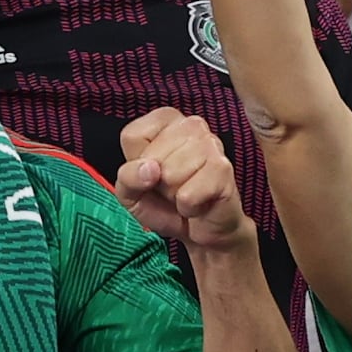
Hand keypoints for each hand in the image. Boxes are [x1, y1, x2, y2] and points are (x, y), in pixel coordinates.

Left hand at [113, 104, 254, 257]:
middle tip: (172, 187)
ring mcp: (211, 143)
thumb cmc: (165, 204)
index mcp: (165, 121)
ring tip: (186, 192)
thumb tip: (148, 169)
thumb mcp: (132, 194)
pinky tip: (198, 202)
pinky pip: (189, 194)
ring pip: (171, 174)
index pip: (132, 136)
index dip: (135, 164)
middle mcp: (190, 125)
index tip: (151, 172)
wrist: (200, 230)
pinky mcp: (223, 168)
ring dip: (174, 195)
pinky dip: (188, 207)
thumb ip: (128, 178)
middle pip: (152, 158)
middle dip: (157, 183)